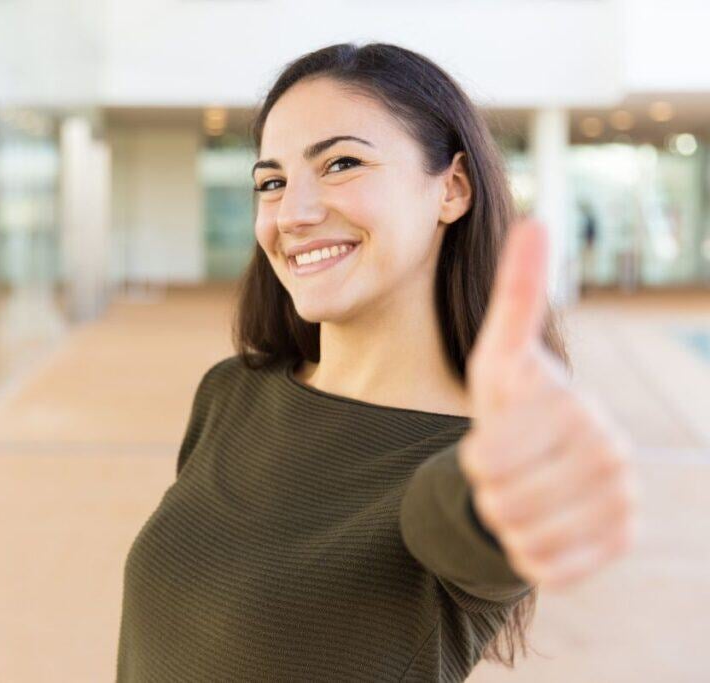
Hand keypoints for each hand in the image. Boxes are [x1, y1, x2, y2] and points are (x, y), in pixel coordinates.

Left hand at [458, 218, 640, 590]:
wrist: (538, 464)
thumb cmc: (511, 406)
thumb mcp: (501, 355)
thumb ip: (517, 295)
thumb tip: (537, 219)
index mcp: (578, 410)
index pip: (489, 457)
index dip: (473, 457)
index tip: (487, 442)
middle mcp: (612, 455)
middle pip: (502, 499)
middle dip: (486, 489)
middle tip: (500, 473)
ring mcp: (621, 501)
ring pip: (520, 535)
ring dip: (502, 521)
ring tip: (514, 496)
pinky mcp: (619, 541)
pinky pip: (548, 567)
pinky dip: (526, 554)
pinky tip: (534, 526)